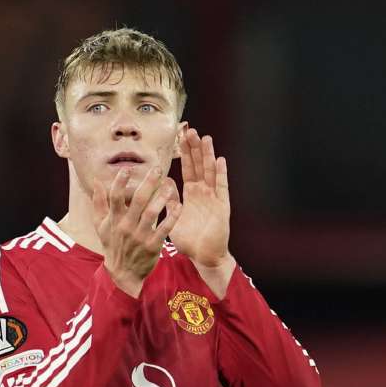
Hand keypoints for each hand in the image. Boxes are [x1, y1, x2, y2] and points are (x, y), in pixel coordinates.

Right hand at [92, 166, 181, 297]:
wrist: (122, 273)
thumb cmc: (112, 244)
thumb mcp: (100, 225)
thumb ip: (98, 202)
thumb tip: (96, 181)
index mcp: (114, 220)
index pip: (115, 197)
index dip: (120, 182)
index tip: (127, 169)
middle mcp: (126, 226)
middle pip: (138, 200)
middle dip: (148, 183)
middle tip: (157, 169)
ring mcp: (140, 236)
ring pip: (152, 213)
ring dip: (161, 198)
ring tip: (169, 186)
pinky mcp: (153, 246)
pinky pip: (164, 229)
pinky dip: (172, 217)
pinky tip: (178, 206)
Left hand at [170, 127, 233, 268]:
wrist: (204, 257)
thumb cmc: (190, 240)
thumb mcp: (174, 218)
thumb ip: (170, 201)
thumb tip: (163, 182)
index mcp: (191, 194)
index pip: (187, 168)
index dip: (184, 153)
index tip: (180, 136)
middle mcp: (203, 193)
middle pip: (199, 165)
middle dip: (194, 148)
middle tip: (189, 129)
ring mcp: (214, 198)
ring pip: (210, 172)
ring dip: (207, 155)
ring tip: (205, 138)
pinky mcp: (222, 207)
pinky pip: (222, 188)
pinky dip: (221, 174)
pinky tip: (220, 160)